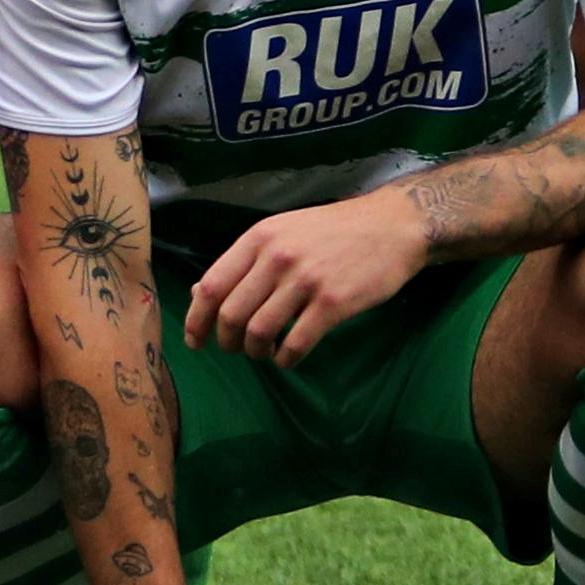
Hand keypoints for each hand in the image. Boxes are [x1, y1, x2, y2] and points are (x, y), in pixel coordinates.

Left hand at [179, 193, 425, 365]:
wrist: (390, 226)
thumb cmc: (331, 231)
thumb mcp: (281, 233)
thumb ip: (243, 262)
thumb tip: (200, 295)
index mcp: (258, 238)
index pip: (211, 286)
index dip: (196, 320)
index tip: (195, 341)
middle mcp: (277, 258)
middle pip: (231, 314)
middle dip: (226, 342)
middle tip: (236, 349)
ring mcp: (306, 280)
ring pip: (260, 332)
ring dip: (256, 352)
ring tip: (264, 353)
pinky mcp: (333, 303)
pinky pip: (296, 343)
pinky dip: (286, 358)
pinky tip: (288, 357)